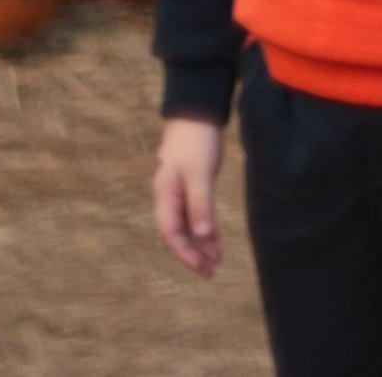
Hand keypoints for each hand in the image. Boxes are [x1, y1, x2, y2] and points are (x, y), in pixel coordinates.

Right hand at [154, 115, 225, 276]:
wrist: (197, 110)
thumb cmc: (197, 140)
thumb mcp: (200, 174)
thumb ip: (200, 206)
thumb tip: (201, 238)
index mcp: (165, 194)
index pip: (171, 232)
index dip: (185, 253)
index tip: (202, 268)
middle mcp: (168, 195)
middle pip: (178, 232)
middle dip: (193, 253)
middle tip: (211, 272)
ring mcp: (178, 190)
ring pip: (186, 224)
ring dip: (200, 242)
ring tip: (216, 261)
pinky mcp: (189, 184)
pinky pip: (194, 212)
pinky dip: (204, 226)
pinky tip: (215, 239)